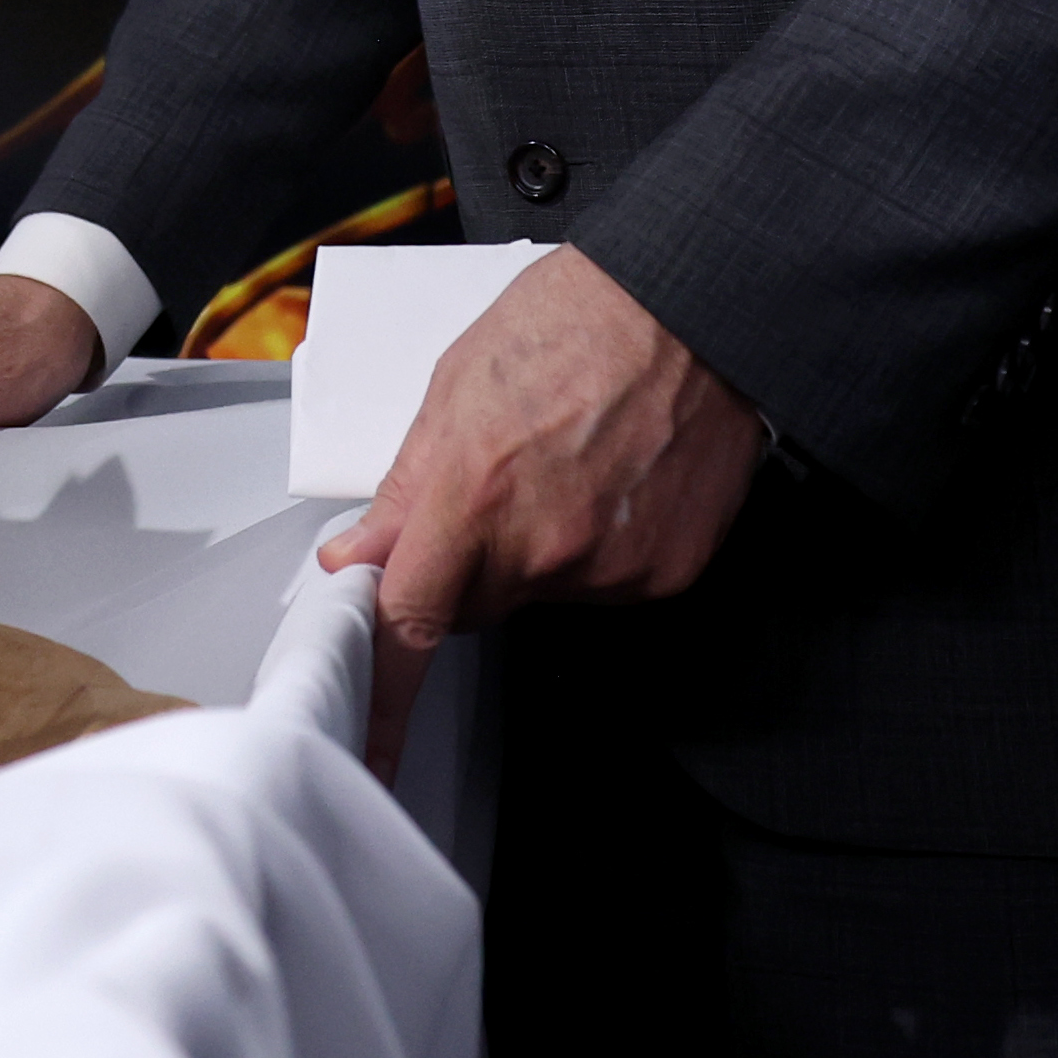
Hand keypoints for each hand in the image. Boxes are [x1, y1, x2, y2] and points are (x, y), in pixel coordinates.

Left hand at [316, 245, 760, 781]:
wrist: (694, 307)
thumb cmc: (578, 319)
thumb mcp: (457, 384)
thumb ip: (406, 486)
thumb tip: (362, 555)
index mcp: (472, 491)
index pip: (411, 619)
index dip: (384, 693)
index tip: (373, 751)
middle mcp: (541, 543)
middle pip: (473, 605)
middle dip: (466, 564)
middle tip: (497, 485)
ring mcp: (609, 566)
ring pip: (541, 594)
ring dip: (539, 551)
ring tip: (569, 462)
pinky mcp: (664, 572)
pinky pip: (606, 586)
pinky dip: (601, 550)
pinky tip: (616, 482)